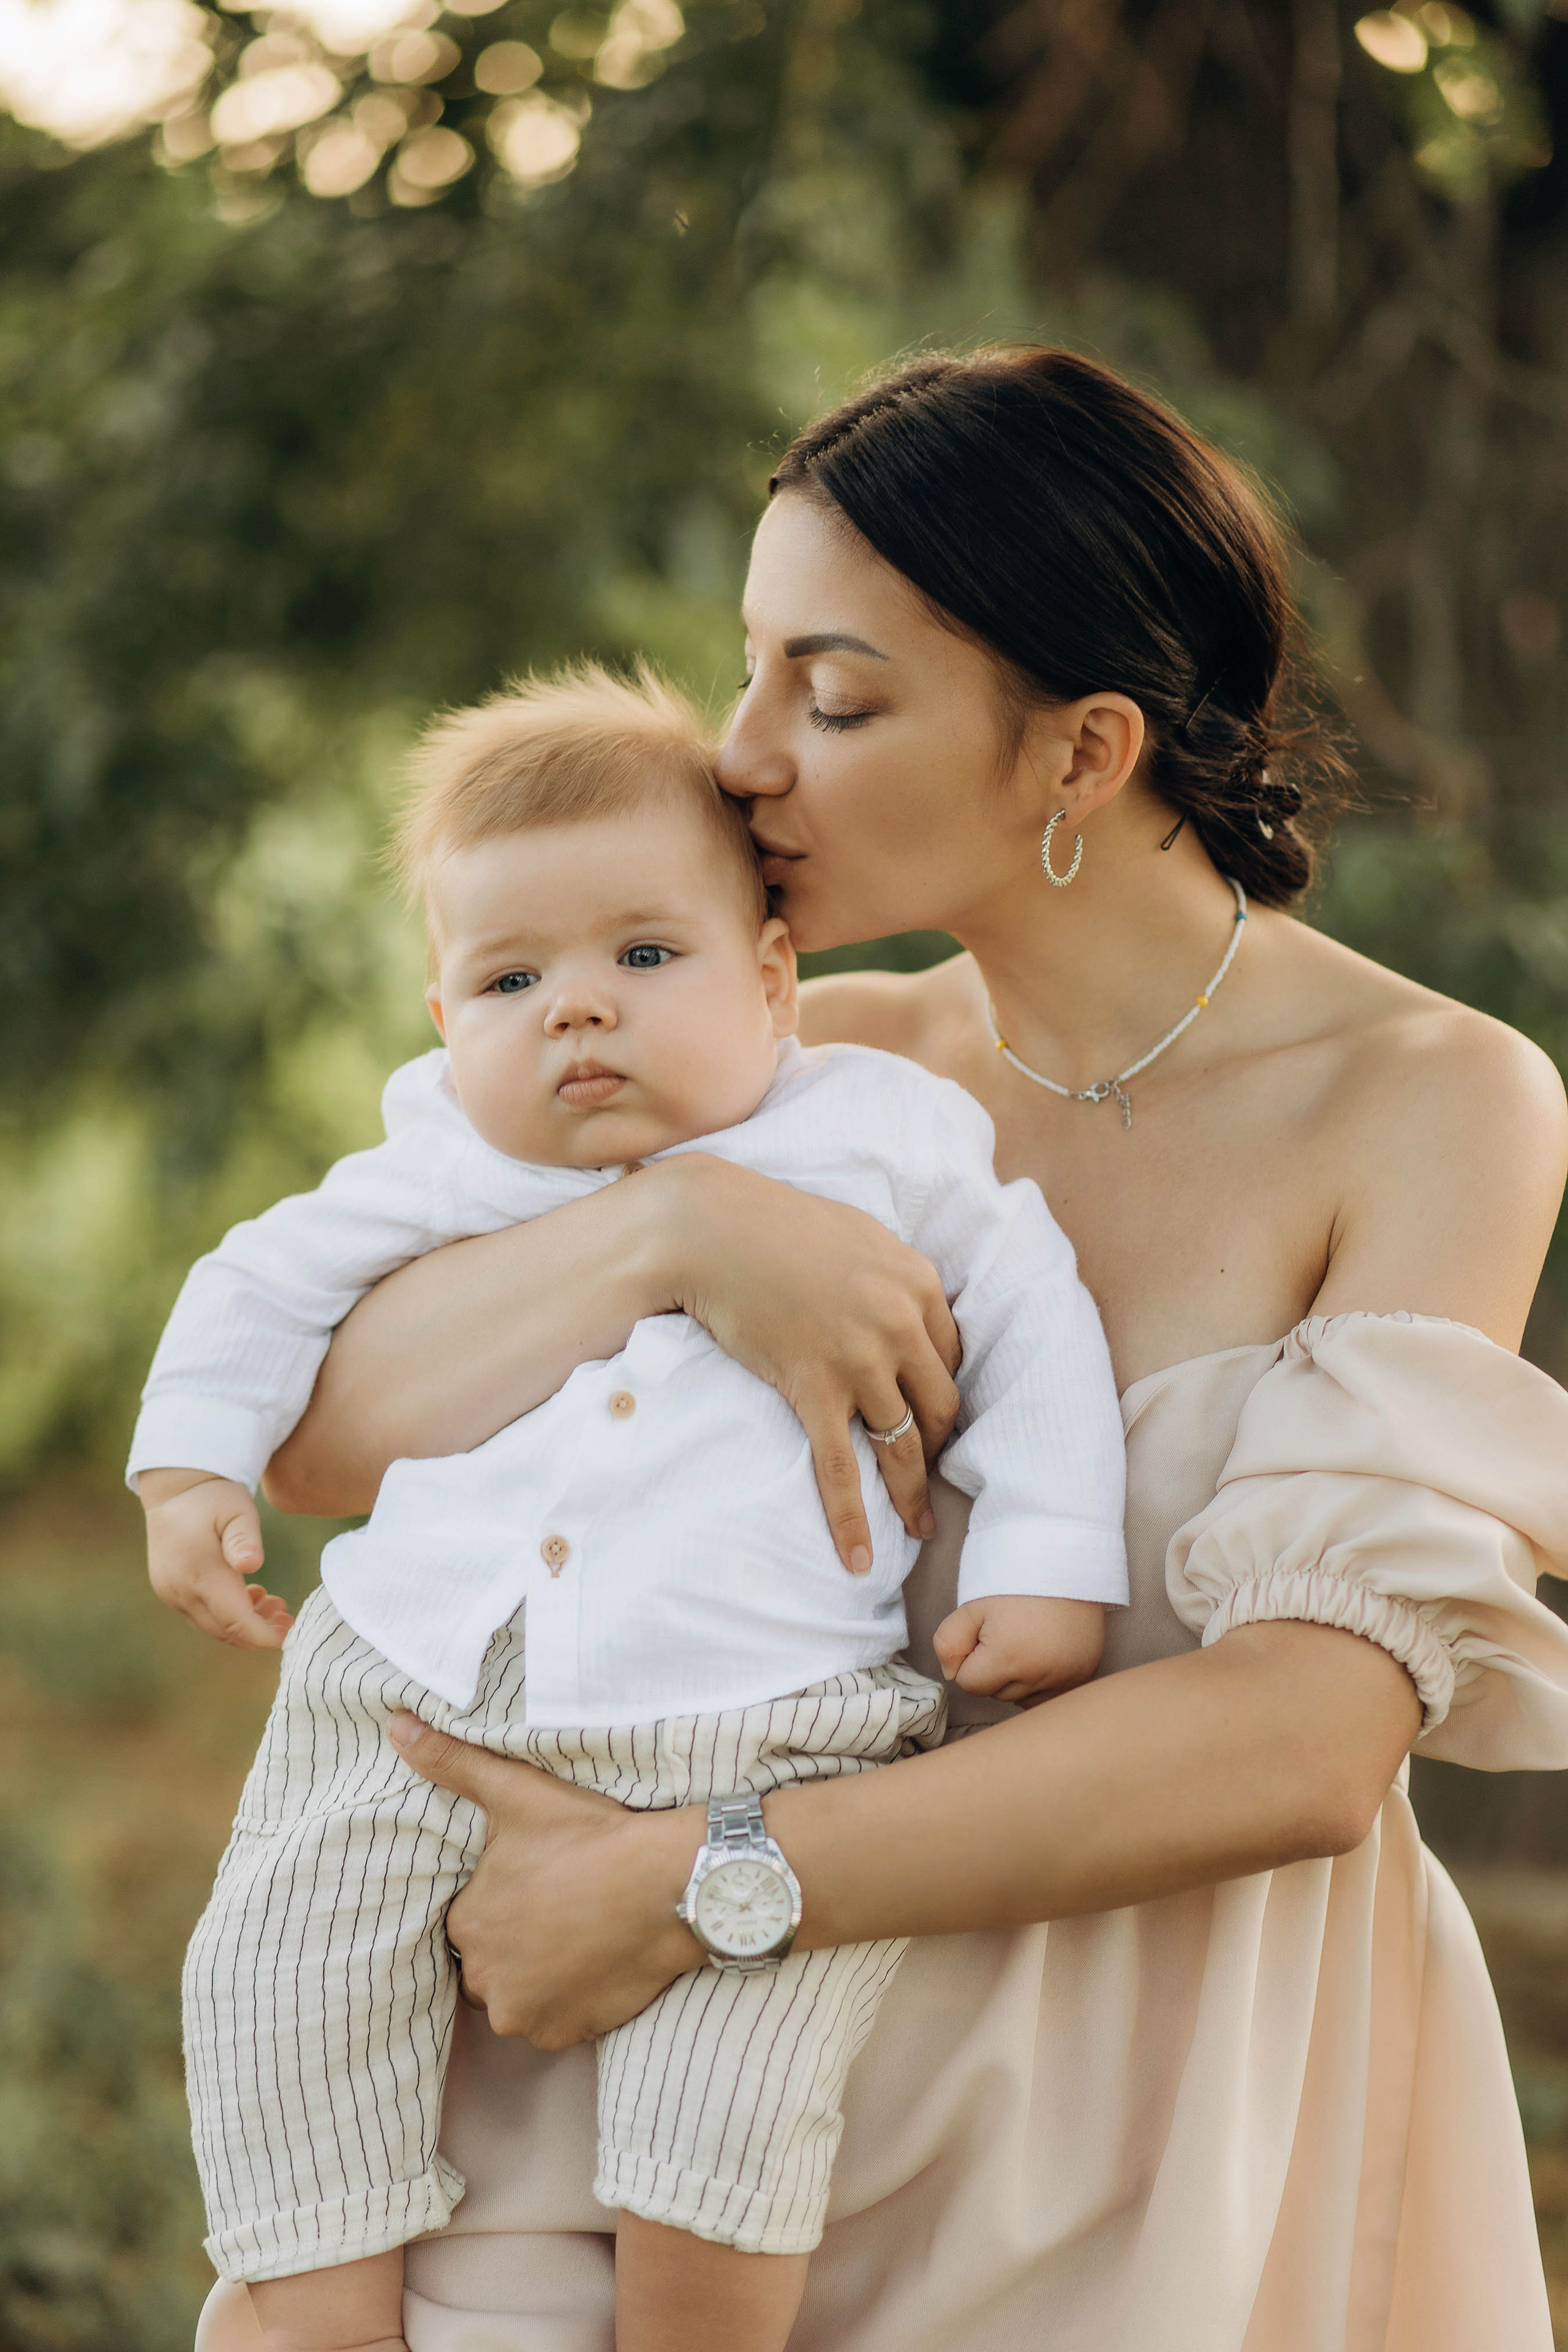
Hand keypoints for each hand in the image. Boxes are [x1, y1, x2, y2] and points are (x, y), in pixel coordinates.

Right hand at [139, 1467, 293, 1648]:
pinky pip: (200, 1615)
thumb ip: (245, 1539)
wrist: (174, 1487)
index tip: (290, 1634)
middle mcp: (180, 1590)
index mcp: (200, 1573)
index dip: (264, 1635)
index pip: (235, 1622)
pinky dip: (225, 1615)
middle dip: (258, 1633)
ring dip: (243, 1624)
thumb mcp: (238, 1510)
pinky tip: (248, 1596)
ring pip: (211, 1626)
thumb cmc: (213, 1497)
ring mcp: (170, 1592)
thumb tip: (251, 1565)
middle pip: (224, 1631)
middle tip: (286, 1617)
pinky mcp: (168, 1590)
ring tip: (274, 1604)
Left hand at [388, 1712, 705, 2045]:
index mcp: (467, 1925)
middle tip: (560, 1905)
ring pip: (519, 1994)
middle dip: (516, 1940)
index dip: (504, 1897)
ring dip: (538, 1973)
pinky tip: (593, 1961)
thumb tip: (397, 1727)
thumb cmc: (592, 1838)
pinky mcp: (565, 2033)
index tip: (539, 1879)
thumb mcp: (516, 1791)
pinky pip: (553, 2021)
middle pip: (491, 1961)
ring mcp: (526, 2014)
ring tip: (578, 1933)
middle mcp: (485, 1980)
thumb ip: (452, 1763)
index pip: (470, 1919)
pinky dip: (568, 1999)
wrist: (671, 1886)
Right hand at [664, 1155, 961, 1570]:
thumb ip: (891, 1278)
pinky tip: (860, 1557)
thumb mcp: (859, 1237)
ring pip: (902, 1445)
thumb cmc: (778, 1225)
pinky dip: (852, 1518)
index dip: (942, 1392)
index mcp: (918, 1283)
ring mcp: (859, 1360)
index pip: (950, 1355)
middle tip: (930, 1474)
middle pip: (939, 1405)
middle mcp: (900, 1324)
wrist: (712, 1229)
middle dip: (938, 1447)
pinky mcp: (814, 1388)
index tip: (934, 1418)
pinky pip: (840, 1469)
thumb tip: (906, 1313)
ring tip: (919, 1529)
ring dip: (912, 1493)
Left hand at [933, 1595, 1104, 1707]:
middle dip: (993, 1670)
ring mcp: (1064, 1678)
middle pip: (996, 1693)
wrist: (1067, 1565)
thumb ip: (949, 1643)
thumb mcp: (972, 1606)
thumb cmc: (1017, 1583)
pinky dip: (1041, 1681)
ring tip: (1027, 1641)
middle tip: (1008, 1632)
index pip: (969, 1684)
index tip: (983, 1633)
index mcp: (1008, 1659)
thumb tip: (952, 1674)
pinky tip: (1043, 1653)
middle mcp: (1039, 1676)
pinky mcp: (1082, 1676)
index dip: (969, 1659)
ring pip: (1021, 1697)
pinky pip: (1048, 1695)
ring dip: (1017, 1678)